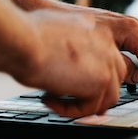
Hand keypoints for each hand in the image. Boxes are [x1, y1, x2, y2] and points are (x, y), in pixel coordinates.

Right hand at [15, 9, 132, 117]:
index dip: (92, 75)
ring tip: (55, 100)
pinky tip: (50, 100)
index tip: (77, 85)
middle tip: (72, 100)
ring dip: (82, 103)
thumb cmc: (26, 35)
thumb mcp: (53, 32)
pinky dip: (71, 110)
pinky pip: (91, 107)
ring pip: (107, 95)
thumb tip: (63, 61)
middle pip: (114, 76)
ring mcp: (107, 61)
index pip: (107, 57)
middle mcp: (106, 42)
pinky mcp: (101, 81)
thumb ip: (66, 46)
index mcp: (95, 28)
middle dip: (95, 92)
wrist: (23, 40)